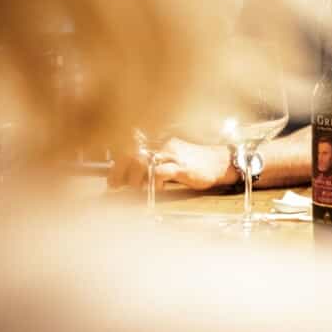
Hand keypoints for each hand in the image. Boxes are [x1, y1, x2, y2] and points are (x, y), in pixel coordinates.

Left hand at [107, 137, 236, 191]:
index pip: (131, 148)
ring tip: (133, 188)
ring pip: (143, 161)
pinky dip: (153, 182)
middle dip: (119, 171)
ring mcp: (172, 154)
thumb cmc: (195, 164)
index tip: (111, 179)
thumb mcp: (172, 160)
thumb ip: (154, 166)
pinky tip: (156, 189)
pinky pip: (160, 172)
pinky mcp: (181, 166)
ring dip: (133, 178)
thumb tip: (132, 178)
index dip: (117, 163)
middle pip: (132, 153)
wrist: (220, 162)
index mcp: (160, 142)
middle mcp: (163, 145)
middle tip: (115, 185)